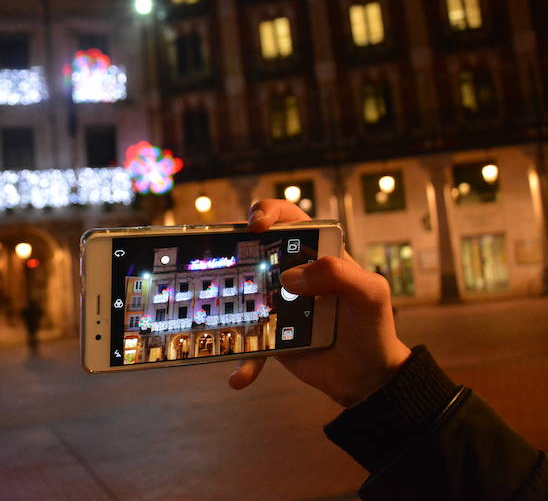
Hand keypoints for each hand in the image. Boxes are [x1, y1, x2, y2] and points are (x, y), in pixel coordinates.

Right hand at [228, 200, 410, 406]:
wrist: (368, 377)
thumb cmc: (372, 328)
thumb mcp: (370, 294)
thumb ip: (339, 275)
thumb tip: (290, 278)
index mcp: (317, 254)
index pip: (289, 219)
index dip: (269, 212)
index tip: (257, 225)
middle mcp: (292, 273)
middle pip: (255, 249)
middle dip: (235, 250)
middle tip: (227, 260)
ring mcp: (277, 304)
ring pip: (242, 293)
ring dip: (228, 302)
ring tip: (219, 313)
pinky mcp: (269, 335)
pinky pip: (248, 343)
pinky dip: (243, 362)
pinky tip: (238, 380)